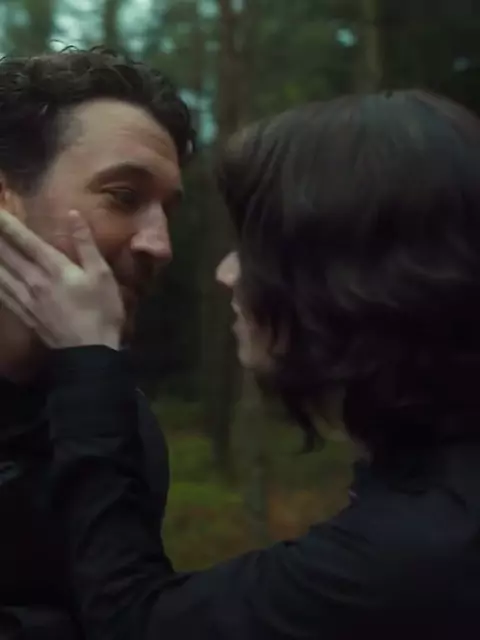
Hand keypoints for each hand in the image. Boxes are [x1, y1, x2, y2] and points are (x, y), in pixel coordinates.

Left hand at [0, 209, 123, 349]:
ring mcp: (26, 300)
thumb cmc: (102, 311)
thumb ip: (86, 244)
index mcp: (54, 268)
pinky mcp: (25, 315)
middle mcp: (33, 281)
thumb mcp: (102, 275)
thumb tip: (72, 214)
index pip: (25, 239)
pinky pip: (2, 294)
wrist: (91, 353)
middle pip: (6, 254)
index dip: (7, 222)